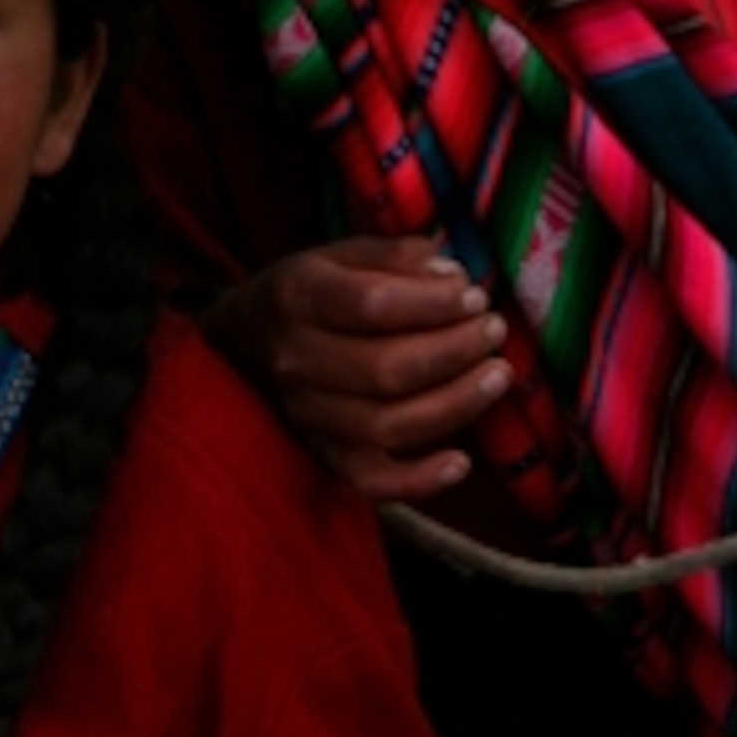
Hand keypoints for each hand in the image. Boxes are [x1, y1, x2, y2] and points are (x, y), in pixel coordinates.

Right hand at [201, 236, 513, 505]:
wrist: (238, 345)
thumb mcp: (339, 255)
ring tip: (497, 376)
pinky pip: (370, 481)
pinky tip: (461, 462)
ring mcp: (305, 414)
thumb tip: (452, 276)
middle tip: (493, 331)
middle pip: (387, 368)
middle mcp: (293, 360)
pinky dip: (418, 481)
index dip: (435, 303)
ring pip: (388, 423)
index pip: (374, 304)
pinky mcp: (321, 454)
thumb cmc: (307, 294)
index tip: (472, 295)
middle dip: (456, 350)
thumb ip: (396, 256)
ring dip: (456, 403)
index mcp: (296, 297)